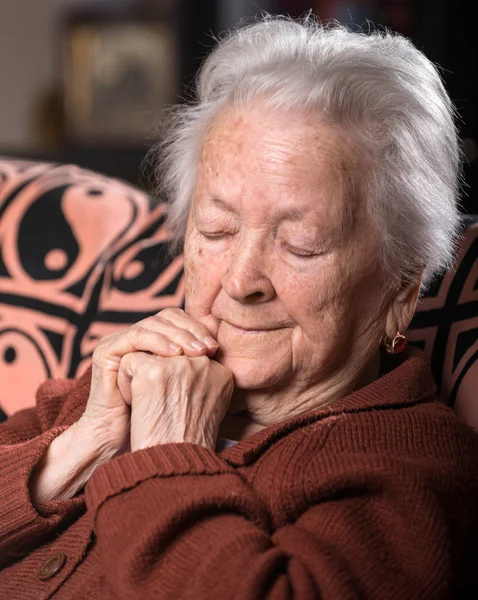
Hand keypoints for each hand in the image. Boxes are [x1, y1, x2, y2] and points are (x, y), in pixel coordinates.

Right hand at [81, 309, 219, 455]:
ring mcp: (118, 341)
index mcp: (152, 340)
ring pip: (153, 324)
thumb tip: (219, 348)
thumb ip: (195, 363)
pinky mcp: (106, 350)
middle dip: (190, 331)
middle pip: (166, 317)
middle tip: (207, 348)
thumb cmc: (159, 417)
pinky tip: (174, 355)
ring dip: (178, 335)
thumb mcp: (183, 384)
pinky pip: (135, 336)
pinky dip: (158, 342)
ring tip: (195, 352)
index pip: (178, 320)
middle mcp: (135, 336)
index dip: (197, 329)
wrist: (125, 440)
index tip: (215, 347)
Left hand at [117, 353, 233, 451]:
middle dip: (159, 376)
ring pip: (149, 354)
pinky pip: (129, 363)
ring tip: (151, 407)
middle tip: (163, 408)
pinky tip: (138, 406)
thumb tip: (181, 360)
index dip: (175, 380)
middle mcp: (204, 364)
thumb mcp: (208, 407)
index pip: (190, 357)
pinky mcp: (153, 370)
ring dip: (143, 379)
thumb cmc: (186, 443)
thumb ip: (202, 381)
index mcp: (222, 372)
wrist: (172, 465)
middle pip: (169, 352)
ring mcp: (179, 365)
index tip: (177, 406)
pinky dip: (126, 384)